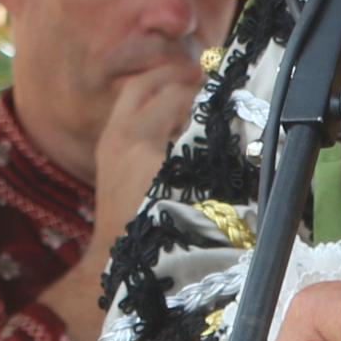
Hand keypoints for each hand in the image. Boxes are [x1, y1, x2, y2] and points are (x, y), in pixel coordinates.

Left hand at [40, 58, 202, 340]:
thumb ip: (208, 155)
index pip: (178, 97)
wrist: (123, 261)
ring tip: (190, 86)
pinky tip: (170, 111)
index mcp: (146, 147)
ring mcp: (111, 140)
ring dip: (162, 84)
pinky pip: (128, 109)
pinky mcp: (106, 148)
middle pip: (152, 86)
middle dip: (181, 79)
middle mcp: (124, 137)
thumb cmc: (167, 236)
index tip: (228, 90)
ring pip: (135, 92)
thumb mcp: (195, 194)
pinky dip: (149, 101)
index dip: (206, 91)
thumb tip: (235, 124)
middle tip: (208, 80)